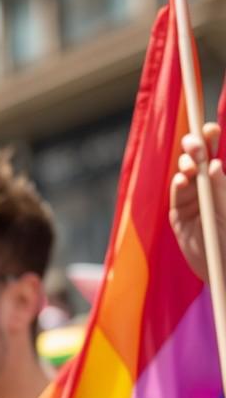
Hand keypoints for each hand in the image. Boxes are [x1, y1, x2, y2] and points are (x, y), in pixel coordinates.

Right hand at [170, 122, 225, 281]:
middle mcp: (205, 188)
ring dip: (184, 167)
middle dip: (193, 148)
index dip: (210, 139)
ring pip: (183, 177)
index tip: (209, 129)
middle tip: (194, 143)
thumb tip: (212, 165)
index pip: (213, 154)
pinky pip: (176, 199)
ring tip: (189, 167)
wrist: (223, 269)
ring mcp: (190, 203)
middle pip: (195, 161)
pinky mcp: (178, 218)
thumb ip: (221, 190)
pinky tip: (181, 181)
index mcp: (220, 182)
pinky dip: (177, 188)